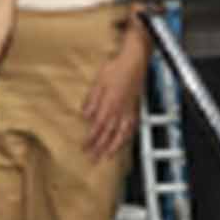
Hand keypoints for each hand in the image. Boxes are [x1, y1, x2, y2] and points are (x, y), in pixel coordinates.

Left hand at [80, 37, 148, 159]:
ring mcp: (129, 110)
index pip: (97, 128)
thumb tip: (86, 116)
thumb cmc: (116, 68)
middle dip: (100, 148)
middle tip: (93, 159)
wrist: (134, 60)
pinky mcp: (135, 108)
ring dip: (114, 147)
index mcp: (108, 105)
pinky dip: (127, 137)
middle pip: (108, 134)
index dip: (91, 140)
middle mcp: (119, 111)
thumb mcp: (98, 82)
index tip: (84, 149)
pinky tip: (124, 141)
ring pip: (121, 134)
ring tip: (109, 156)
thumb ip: (92, 101)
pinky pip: (131, 127)